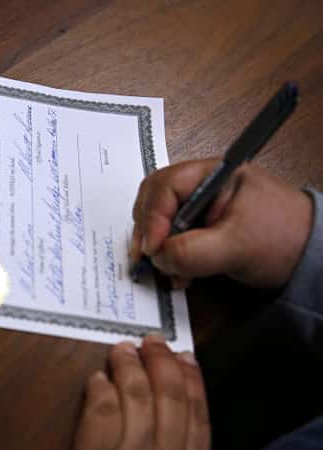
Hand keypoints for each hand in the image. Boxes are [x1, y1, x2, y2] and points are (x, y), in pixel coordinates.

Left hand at [47, 336, 209, 449]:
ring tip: (121, 351)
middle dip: (160, 362)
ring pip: (135, 398)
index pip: (199, 412)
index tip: (182, 354)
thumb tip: (181, 394)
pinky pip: (101, 412)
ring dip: (128, 367)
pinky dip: (100, 388)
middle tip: (149, 343)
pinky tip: (97, 378)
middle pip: (168, 397)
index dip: (191, 378)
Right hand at [130, 159, 312, 288]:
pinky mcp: (199, 225)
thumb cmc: (285, 239)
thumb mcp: (236, 246)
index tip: (152, 248)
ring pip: (158, 219)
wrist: (310, 258)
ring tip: (168, 270)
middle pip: (154, 199)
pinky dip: (167, 255)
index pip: (166, 186)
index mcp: (214, 173)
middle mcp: (202, 184)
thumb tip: (157, 256)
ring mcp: (199, 204)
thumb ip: (193, 252)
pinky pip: (169, 235)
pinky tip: (178, 272)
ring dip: (156, 246)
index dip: (152, 217)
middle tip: (148, 258)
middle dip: (147, 230)